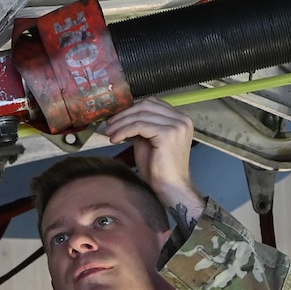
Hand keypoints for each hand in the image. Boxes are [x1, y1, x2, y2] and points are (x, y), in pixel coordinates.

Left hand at [100, 97, 197, 220]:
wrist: (170, 186)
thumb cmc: (160, 167)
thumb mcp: (149, 140)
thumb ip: (142, 125)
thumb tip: (122, 116)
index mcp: (181, 119)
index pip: (152, 103)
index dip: (132, 108)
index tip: (116, 118)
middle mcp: (182, 119)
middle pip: (145, 106)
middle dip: (124, 114)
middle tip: (109, 125)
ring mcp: (177, 126)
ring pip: (140, 116)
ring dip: (120, 123)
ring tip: (109, 133)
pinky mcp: (168, 134)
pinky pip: (138, 126)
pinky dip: (123, 131)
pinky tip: (115, 139)